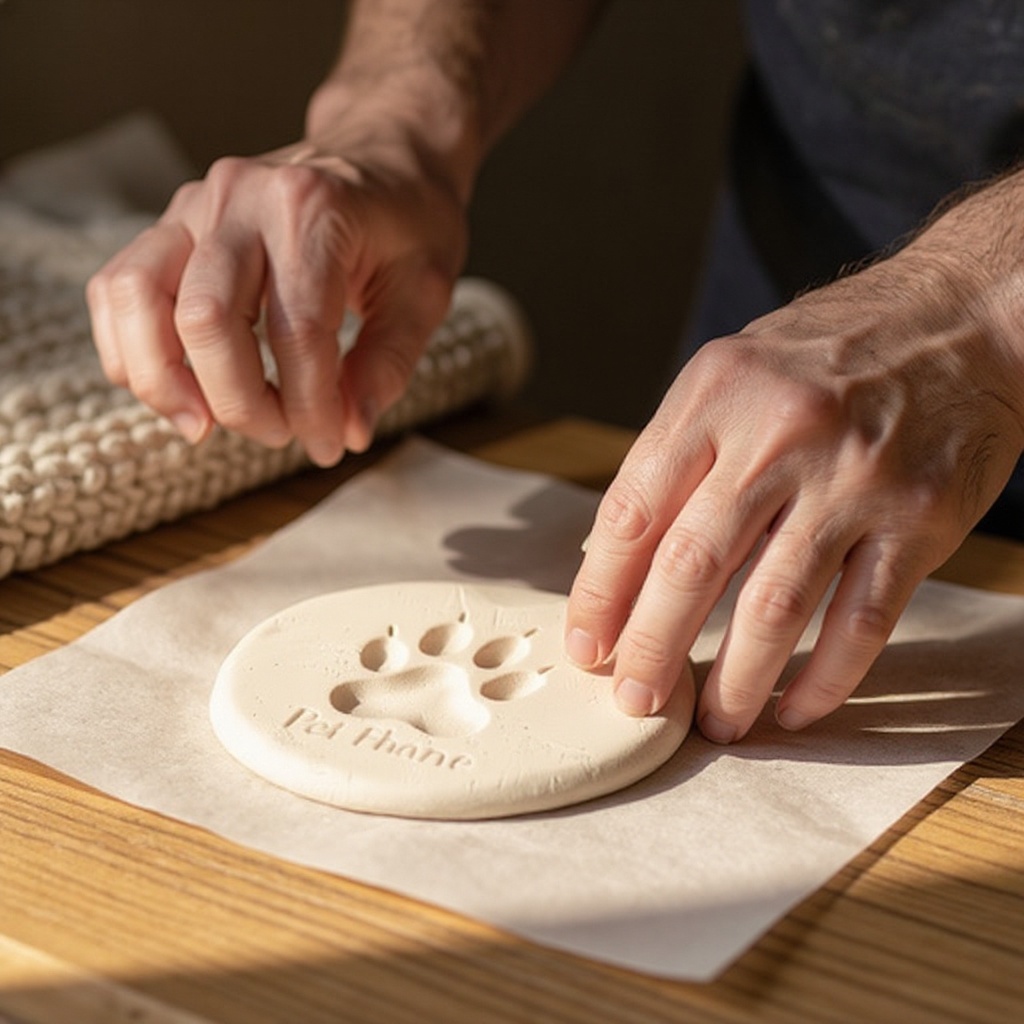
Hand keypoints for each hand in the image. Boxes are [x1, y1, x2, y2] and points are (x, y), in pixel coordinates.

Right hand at [86, 130, 467, 465]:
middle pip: (206, 319)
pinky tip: (174, 391)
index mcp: (314, 209)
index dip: (310, 406)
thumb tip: (349, 432)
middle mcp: (243, 199)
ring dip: (163, 380)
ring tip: (204, 426)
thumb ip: (387, 365)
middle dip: (240, 402)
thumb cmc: (408, 222)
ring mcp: (195, 205)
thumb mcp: (426, 292)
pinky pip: (118, 288)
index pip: (298, 330)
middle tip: (281, 434)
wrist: (382, 153)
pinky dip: (129, 348)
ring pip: (137, 297)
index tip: (330, 444)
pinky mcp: (172, 223)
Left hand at [566, 250, 1023, 741]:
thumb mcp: (735, 374)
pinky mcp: (918, 519)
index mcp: (716, 394)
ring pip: (773, 606)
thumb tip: (611, 556)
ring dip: (736, 680)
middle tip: (635, 701)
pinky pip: (861, 620)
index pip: (633, 509)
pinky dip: (823, 677)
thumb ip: (676, 456)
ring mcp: (852, 479)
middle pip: (692, 565)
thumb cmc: (832, 353)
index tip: (587, 645)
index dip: (601, 590)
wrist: (963, 319)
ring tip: (715, 723)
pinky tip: (796, 708)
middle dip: (653, 648)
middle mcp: (779, 434)